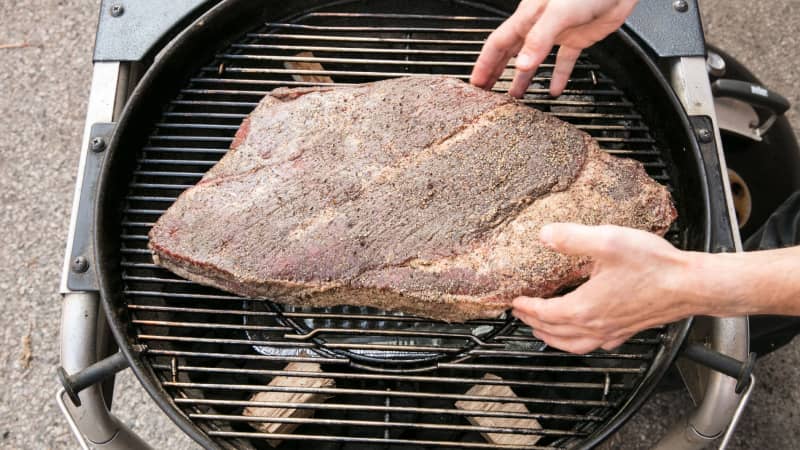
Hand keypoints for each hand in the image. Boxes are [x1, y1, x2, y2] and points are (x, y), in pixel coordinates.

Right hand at [471, 0, 638, 97]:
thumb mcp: (558, 11)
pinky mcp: (576, 37)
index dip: (484, 65)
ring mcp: (556, 33)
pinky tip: (554, 90)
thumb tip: (521, 65)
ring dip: (523, 78)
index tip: (475, 84)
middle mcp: (538, 25)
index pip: (497, 44)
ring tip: (514, 97)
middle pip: (510, 53)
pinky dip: (558, 77)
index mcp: (526, 16)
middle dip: (496, 73)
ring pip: (533, 60)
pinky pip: (563, 62)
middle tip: (486, 93)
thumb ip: (539, 39)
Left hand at [512, 223, 703, 353]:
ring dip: (553, 338)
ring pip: (574, 344)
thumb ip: (572, 238)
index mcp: (585, 308)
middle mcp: (597, 326)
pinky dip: (578, 342)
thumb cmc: (654, 266)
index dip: (526, 307)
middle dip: (533, 324)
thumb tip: (545, 235)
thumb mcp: (607, 242)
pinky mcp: (628, 331)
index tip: (514, 301)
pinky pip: (595, 345)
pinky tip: (584, 333)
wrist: (691, 285)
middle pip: (554, 332)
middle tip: (521, 315)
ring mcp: (613, 332)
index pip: (545, 313)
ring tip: (542, 330)